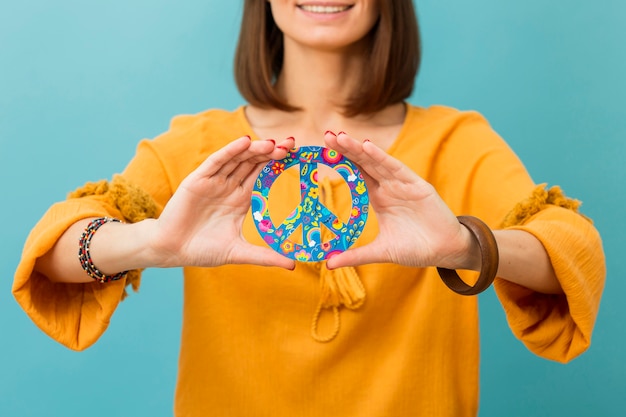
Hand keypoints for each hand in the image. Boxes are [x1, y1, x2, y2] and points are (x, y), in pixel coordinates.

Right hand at [150, 136, 295, 269]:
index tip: (297, 155)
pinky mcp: (197, 180)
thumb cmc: (202, 250)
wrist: (171, 250)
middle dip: (272, 152)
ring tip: (273, 143)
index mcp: (240, 199)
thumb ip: (265, 257)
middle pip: (253, 163)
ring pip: (238, 159)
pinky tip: (244, 142)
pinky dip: (230, 151)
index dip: (278, 164)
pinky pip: (216, 162)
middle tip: (291, 144)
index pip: (262, 175)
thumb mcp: (239, 252)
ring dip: (255, 150)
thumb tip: (293, 266)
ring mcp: (214, 181)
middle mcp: (229, 186)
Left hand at [323, 132, 478, 269]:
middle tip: (327, 136)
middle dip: (346, 149)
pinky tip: (368, 147)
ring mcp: (402, 184)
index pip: (356, 174)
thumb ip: (355, 255)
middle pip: (363, 163)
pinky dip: (382, 158)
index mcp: (378, 197)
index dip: (341, 162)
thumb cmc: (416, 248)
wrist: (445, 252)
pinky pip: (397, 169)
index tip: (321, 151)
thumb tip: (328, 264)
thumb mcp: (381, 251)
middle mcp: (389, 187)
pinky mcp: (418, 185)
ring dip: (359, 149)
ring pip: (377, 162)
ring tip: (341, 138)